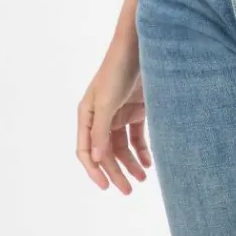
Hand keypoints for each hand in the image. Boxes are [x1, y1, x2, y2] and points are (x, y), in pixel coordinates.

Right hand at [76, 38, 151, 193]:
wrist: (140, 45)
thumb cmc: (117, 69)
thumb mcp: (107, 101)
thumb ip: (101, 130)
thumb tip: (96, 159)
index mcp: (87, 115)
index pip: (86, 150)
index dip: (94, 171)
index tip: (106, 187)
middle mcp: (101, 116)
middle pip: (106, 152)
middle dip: (116, 171)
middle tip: (129, 191)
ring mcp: (119, 113)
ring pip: (123, 146)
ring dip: (131, 163)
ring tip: (143, 178)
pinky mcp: (136, 108)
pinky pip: (137, 136)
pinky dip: (142, 150)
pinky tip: (149, 162)